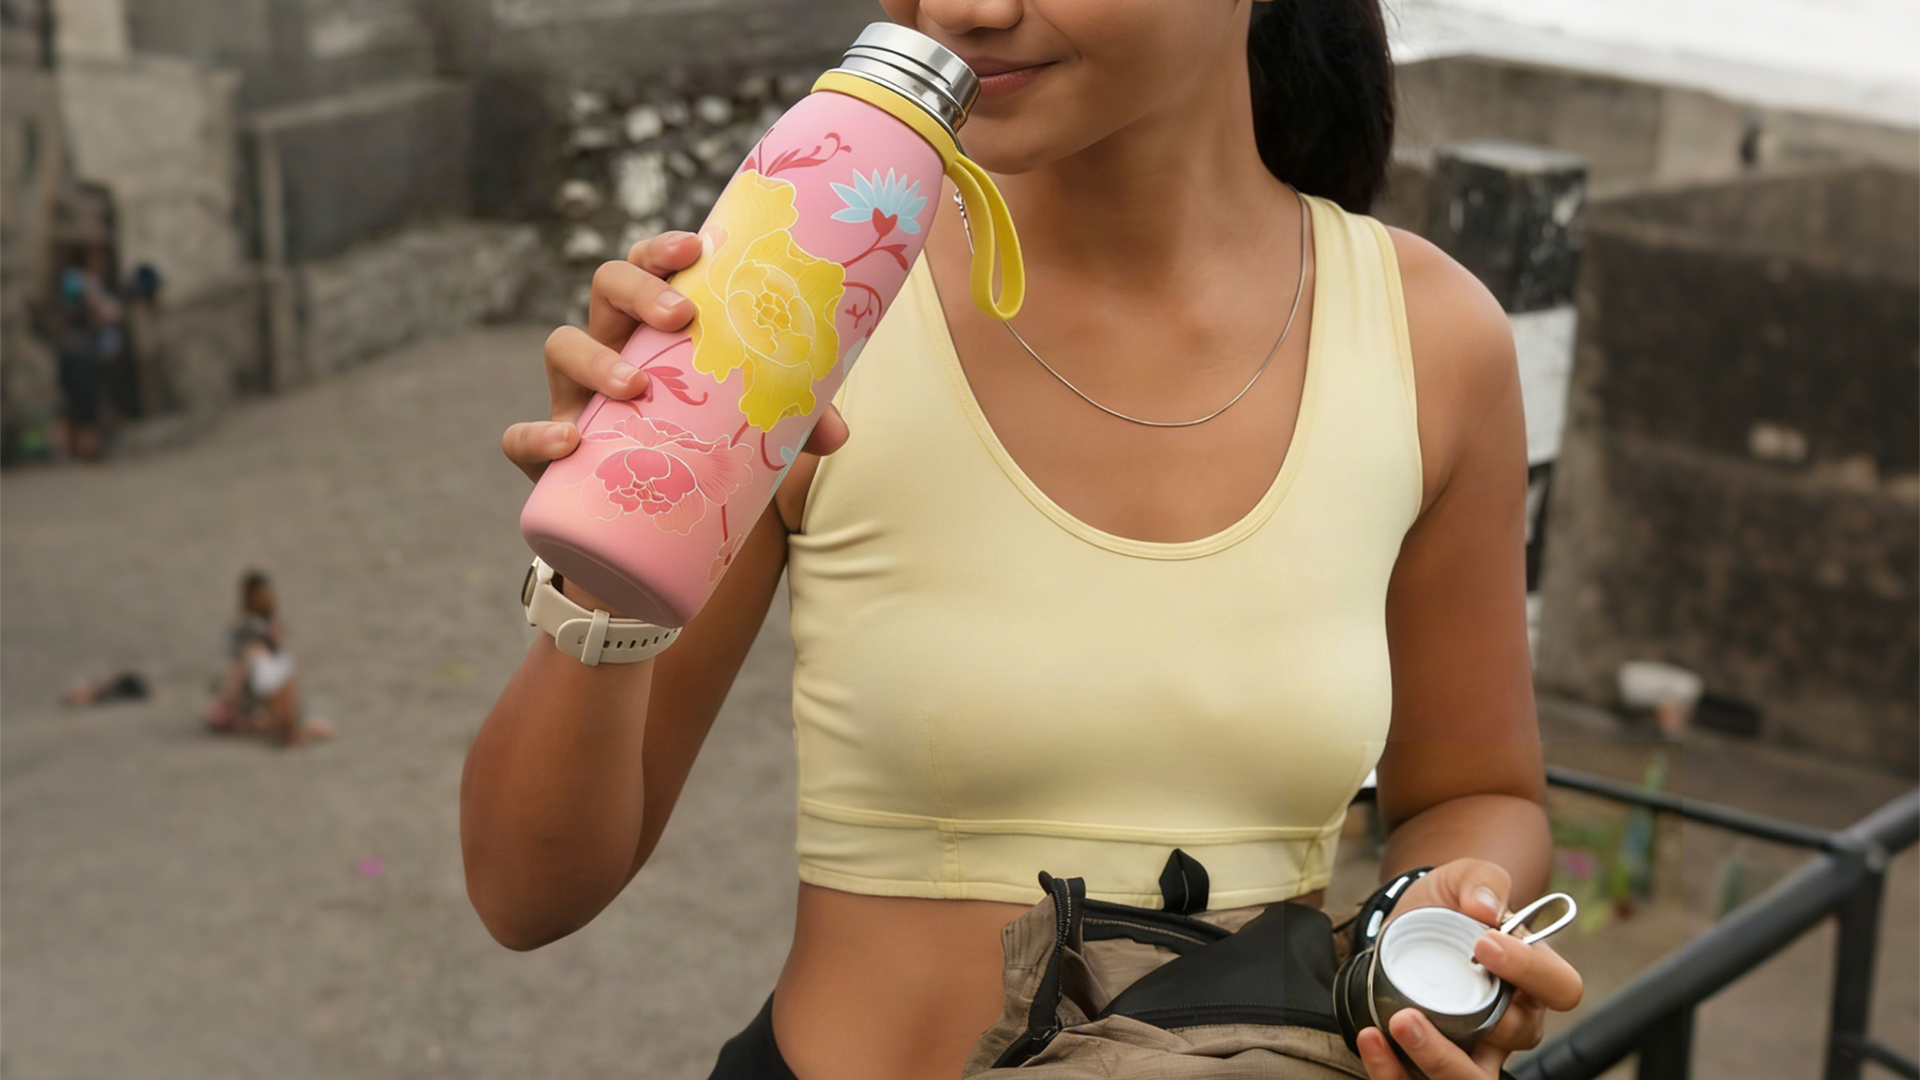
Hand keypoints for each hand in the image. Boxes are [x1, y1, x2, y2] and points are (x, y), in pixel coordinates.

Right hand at [501, 231, 850, 483]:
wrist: (650, 526)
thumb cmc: (700, 452)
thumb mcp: (750, 432)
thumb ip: (793, 424)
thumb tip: (838, 434)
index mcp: (654, 331)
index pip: (649, 269)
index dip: (662, 251)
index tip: (695, 247)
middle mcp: (609, 349)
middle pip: (604, 290)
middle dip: (638, 289)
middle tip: (681, 316)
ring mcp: (574, 397)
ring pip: (560, 347)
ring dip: (595, 360)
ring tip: (635, 387)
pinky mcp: (549, 453)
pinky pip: (521, 437)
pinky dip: (538, 436)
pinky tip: (571, 442)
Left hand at [1354, 859, 1584, 1078]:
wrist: (1405, 925)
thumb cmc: (1449, 905)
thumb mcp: (1464, 877)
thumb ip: (1482, 880)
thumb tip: (1484, 907)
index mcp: (1534, 977)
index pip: (1561, 987)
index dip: (1531, 970)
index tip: (1484, 944)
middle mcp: (1514, 1021)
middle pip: (1521, 1038)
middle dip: (1486, 1024)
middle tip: (1447, 985)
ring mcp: (1479, 1048)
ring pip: (1477, 1077)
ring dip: (1441, 1060)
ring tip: (1400, 1024)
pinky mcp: (1436, 1062)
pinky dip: (1394, 1071)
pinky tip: (1371, 1039)